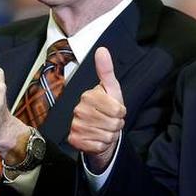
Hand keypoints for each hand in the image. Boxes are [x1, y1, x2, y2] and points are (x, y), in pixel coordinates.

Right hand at [67, 47, 125, 173]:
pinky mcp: (74, 140)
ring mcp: (75, 125)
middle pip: (113, 123)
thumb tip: (101, 49)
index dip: (121, 113)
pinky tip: (97, 139)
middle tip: (110, 121)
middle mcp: (79, 109)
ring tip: (104, 129)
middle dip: (116, 125)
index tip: (115, 110)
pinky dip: (102, 145)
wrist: (97, 131)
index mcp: (88, 95)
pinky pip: (98, 146)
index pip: (118, 109)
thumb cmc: (107, 109)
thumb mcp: (112, 89)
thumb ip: (107, 70)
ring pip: (106, 136)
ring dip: (110, 135)